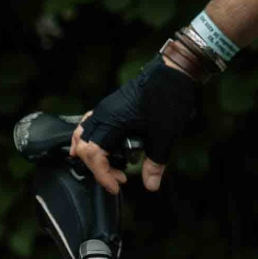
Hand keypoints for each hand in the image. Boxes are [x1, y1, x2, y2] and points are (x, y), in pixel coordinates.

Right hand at [71, 53, 202, 194]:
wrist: (174, 72)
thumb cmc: (169, 98)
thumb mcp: (165, 134)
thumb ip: (156, 162)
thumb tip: (151, 185)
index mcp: (112, 121)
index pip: (94, 154)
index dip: (102, 175)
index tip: (116, 187)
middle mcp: (103, 114)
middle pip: (83, 147)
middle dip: (97, 168)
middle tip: (118, 178)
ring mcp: (104, 108)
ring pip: (83, 134)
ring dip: (90, 154)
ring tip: (105, 167)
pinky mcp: (110, 106)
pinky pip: (89, 125)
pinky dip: (90, 139)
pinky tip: (99, 146)